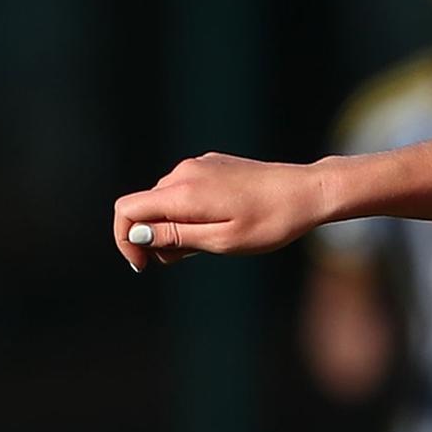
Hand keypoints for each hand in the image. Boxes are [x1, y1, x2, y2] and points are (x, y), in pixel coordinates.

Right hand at [112, 155, 328, 267]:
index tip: (143, 265)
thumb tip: (135, 234)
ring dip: (175, 227)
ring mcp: (198, 166)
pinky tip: (221, 224)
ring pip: (166, 201)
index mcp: (183, 192)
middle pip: (145, 208)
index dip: (125, 240)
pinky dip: (190, 213)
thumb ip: (175, 237)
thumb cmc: (269, 223)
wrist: (306, 192)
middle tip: (193, 256)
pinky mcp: (212, 166)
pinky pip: (185, 191)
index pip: (127, 209)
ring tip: (213, 242)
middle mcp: (183, 172)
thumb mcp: (221, 241)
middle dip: (156, 238)